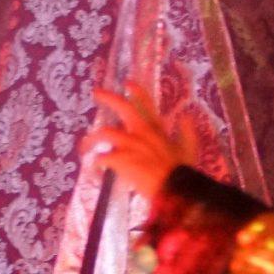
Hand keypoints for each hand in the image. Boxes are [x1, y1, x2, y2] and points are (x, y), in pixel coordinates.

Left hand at [83, 86, 191, 201]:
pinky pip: (102, 157)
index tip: (127, 83)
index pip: (147, 104)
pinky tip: (95, 168)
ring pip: (105, 132)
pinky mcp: (121, 159)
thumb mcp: (189, 150)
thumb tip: (187, 116)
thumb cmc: (182, 173)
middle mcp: (142, 132)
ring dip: (92, 138)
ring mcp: (130, 144)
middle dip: (108, 97)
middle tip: (96, 93)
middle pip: (122, 107)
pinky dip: (97, 162)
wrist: (174, 190)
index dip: (137, 92)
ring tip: (84, 146)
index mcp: (157, 129)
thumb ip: (187, 132)